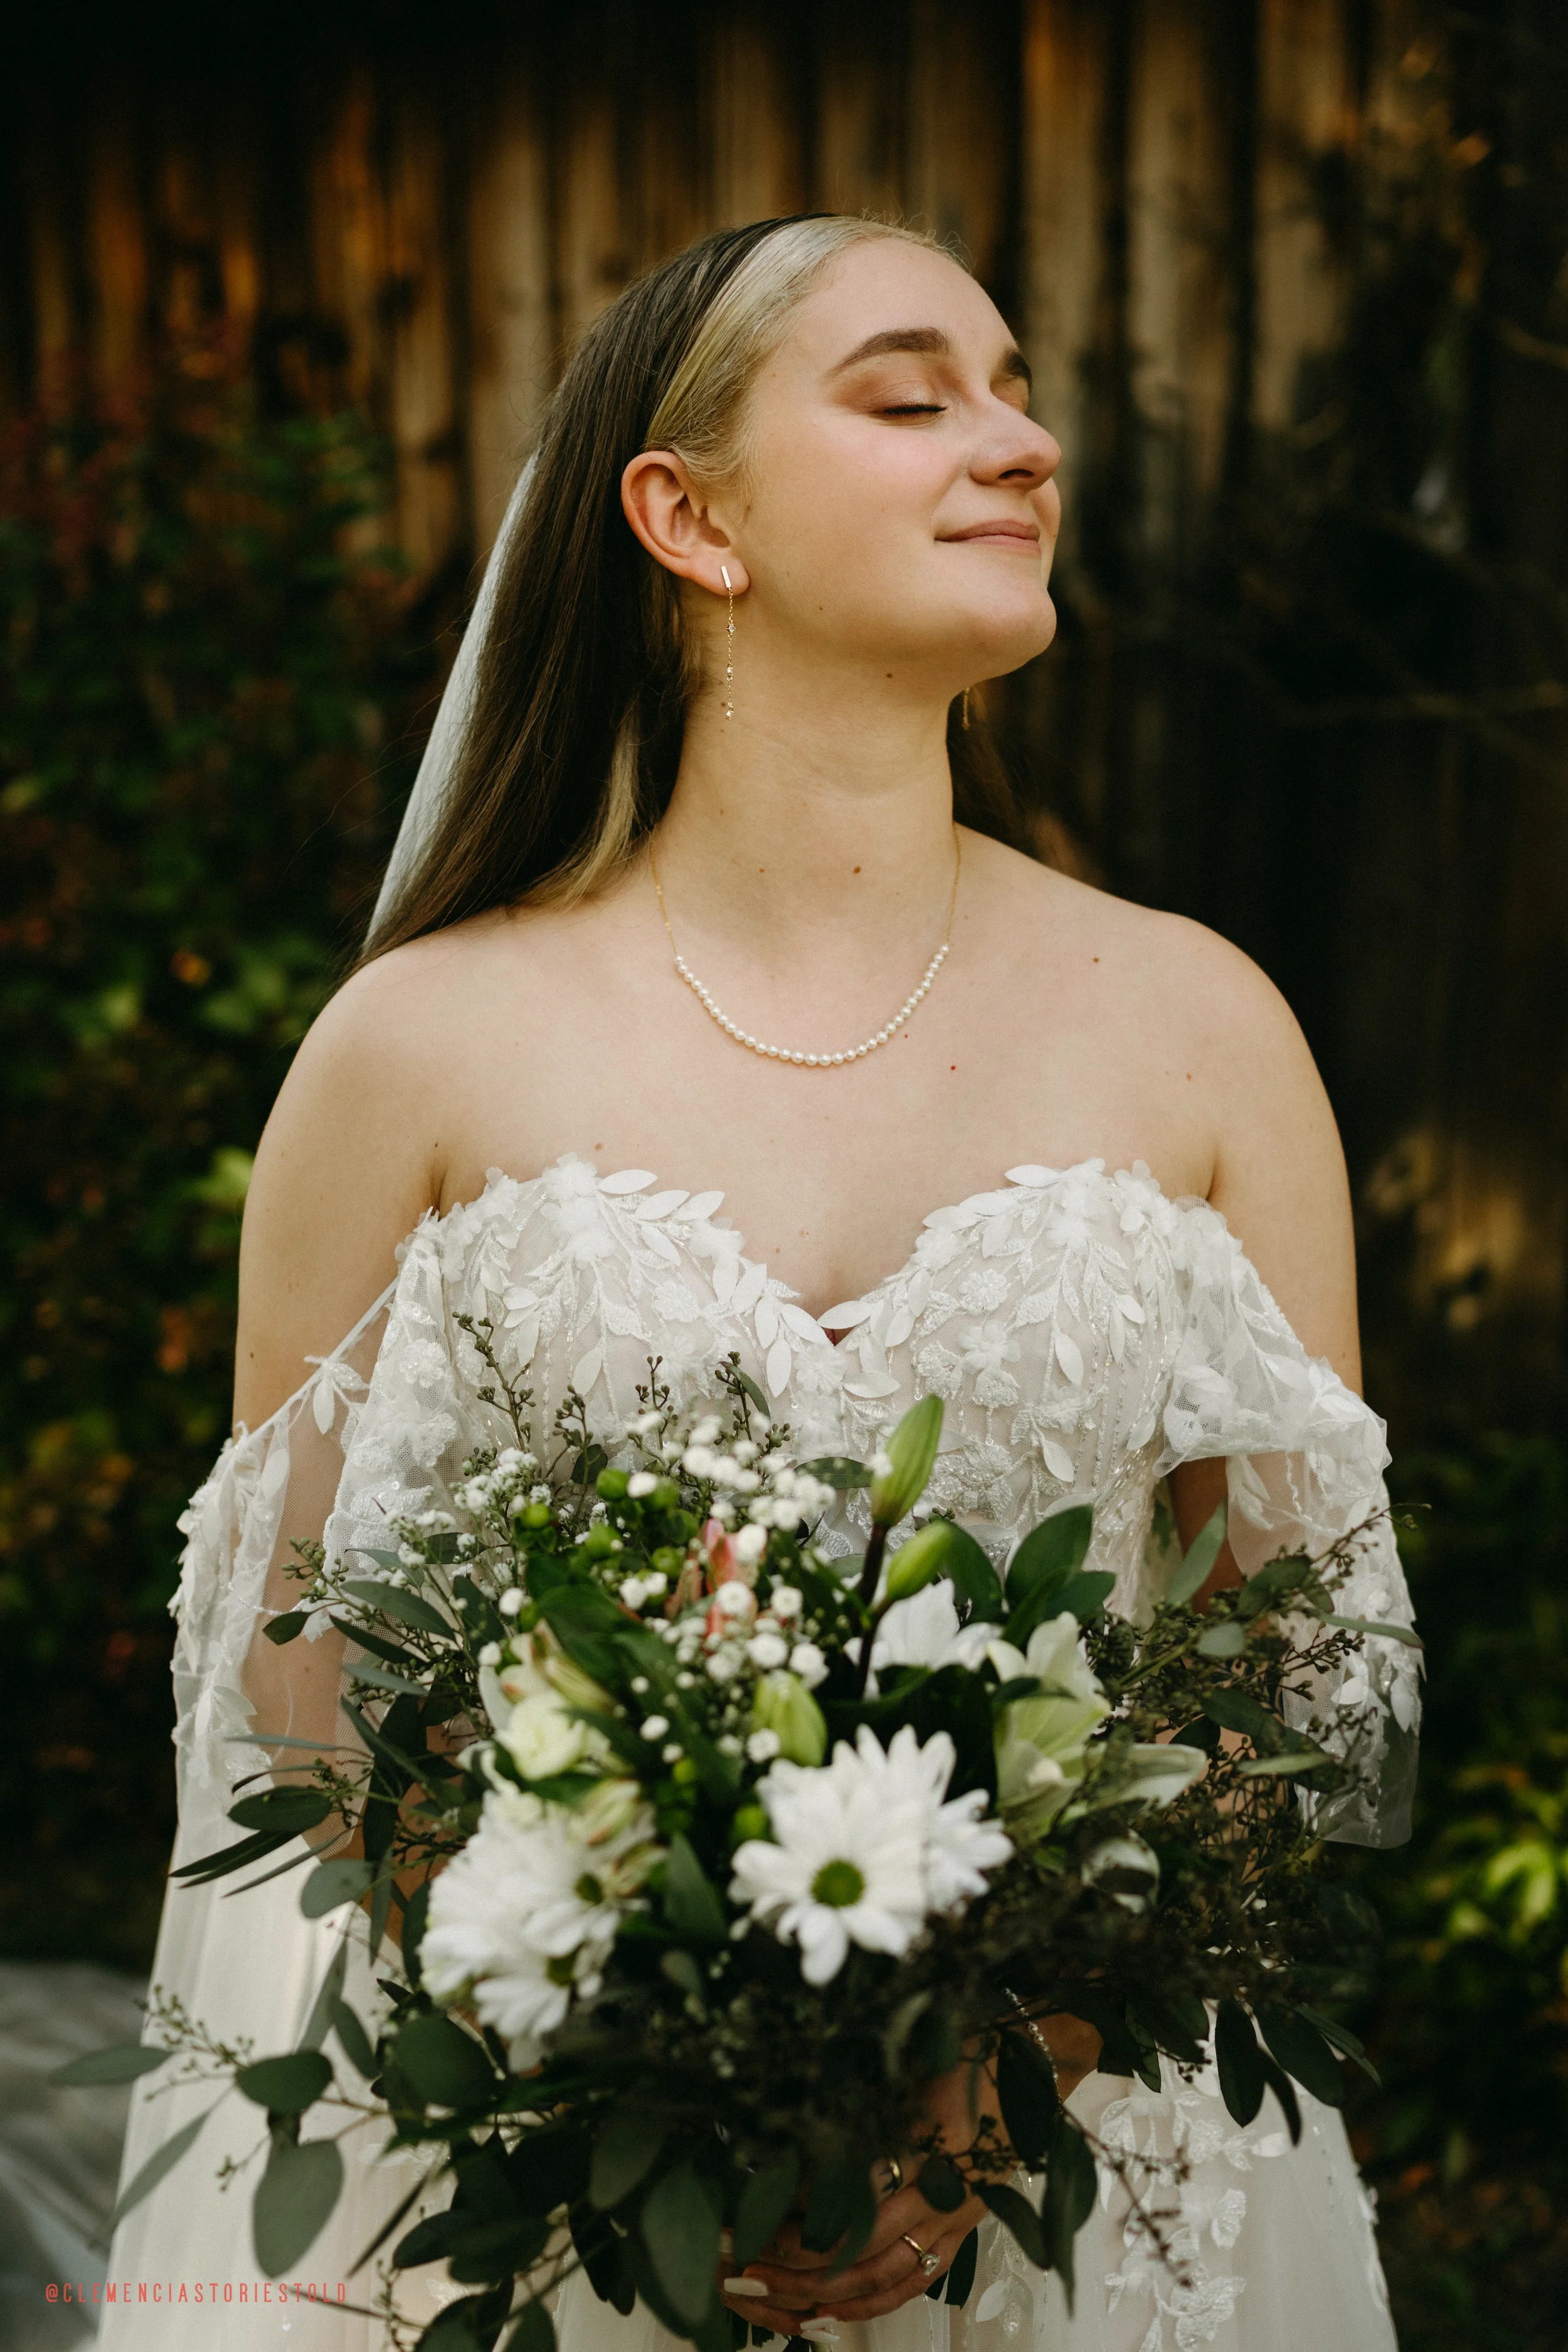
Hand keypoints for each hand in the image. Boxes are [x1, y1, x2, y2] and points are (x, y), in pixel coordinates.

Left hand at [724, 2056, 1000, 2328]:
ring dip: (816, 2292)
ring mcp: (953, 2219)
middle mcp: (941, 2191)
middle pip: (857, 2246)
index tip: (750, 2215)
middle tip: (737, 2265)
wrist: (1030, 2066)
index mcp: (929, 2142)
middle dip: (792, 2262)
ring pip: (878, 2275)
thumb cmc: (967, 2054)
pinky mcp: (961, 2232)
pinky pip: (911, 2283)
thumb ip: (858, 2107)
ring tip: (761, 2291)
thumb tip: (790, 2145)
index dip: (796, 2213)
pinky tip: (823, 2314)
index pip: (850, 2194)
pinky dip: (866, 2305)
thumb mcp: (910, 2066)